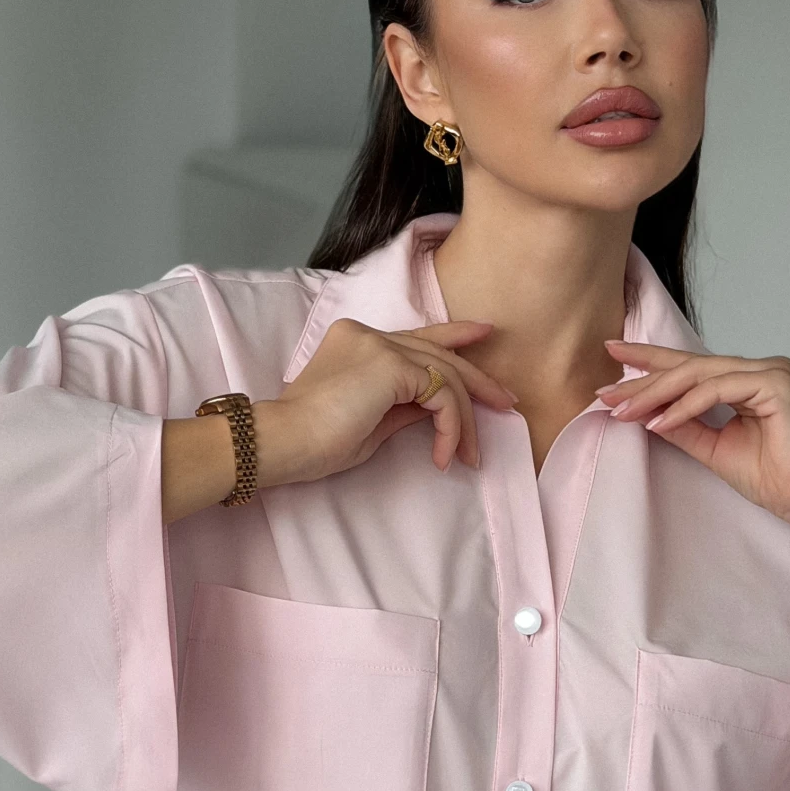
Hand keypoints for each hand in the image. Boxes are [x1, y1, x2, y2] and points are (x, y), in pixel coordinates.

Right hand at [263, 317, 517, 484]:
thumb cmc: (314, 441)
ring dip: (466, 418)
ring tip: (472, 455)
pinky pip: (441, 395)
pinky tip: (443, 456)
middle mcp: (370, 334)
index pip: (418, 336)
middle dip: (478, 380)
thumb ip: (402, 406)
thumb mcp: (370, 422)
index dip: (455, 334)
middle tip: (506, 403)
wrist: (283, 442)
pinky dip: (450, 428)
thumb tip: (435, 411)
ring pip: (446, 375)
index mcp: (358, 340)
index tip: (484, 334)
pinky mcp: (391, 366)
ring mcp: (380, 346)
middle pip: (439, 352)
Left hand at [596, 341, 789, 525]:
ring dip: (657, 393)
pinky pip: (717, 389)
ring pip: (700, 375)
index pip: (689, 368)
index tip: (610, 365)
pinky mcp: (775, 382)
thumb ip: (682, 426)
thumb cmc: (773, 478)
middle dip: (644, 379)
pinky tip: (659, 420)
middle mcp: (757, 369)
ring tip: (624, 411)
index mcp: (744, 381)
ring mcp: (769, 371)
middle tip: (606, 392)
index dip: (650, 364)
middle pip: (689, 368)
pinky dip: (686, 406)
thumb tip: (642, 412)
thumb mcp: (711, 449)